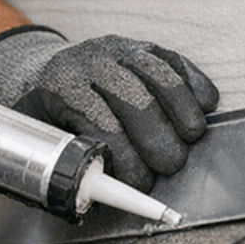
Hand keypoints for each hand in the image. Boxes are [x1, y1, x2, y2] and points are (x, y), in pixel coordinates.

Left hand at [0, 29, 218, 191]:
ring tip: (190, 139)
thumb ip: (61, 166)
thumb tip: (92, 197)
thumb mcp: (43, 137)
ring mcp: (120, 50)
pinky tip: (202, 109)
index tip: (139, 182)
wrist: (48, 70)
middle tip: (170, 165)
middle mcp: (92, 64)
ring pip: (161, 77)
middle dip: (158, 139)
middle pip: (135, 100)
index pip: (100, 126)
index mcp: (62, 90)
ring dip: (182, 113)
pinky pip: (176, 62)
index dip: (126, 159)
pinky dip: (194, 87)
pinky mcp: (144, 46)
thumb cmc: (48, 114)